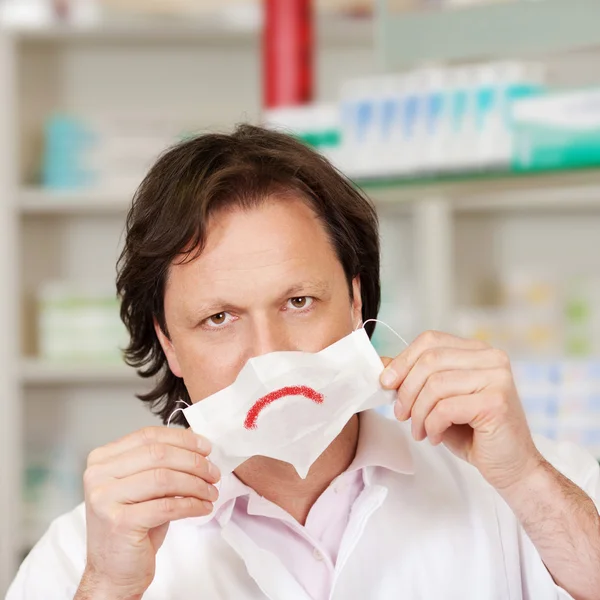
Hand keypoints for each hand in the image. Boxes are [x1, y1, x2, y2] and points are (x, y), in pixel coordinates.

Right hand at [77, 427, 219, 599]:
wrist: (113, 572)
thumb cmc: (132, 525)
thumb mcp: (145, 485)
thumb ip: (162, 461)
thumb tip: (195, 440)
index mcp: (102, 459)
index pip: (148, 436)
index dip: (182, 439)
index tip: (206, 447)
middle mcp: (97, 475)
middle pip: (158, 454)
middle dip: (194, 462)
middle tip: (213, 472)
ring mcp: (105, 499)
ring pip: (164, 478)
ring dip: (196, 484)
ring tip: (211, 492)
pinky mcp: (119, 523)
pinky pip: (167, 506)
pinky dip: (192, 504)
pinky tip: (203, 507)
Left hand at [380, 331, 543, 491]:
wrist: (511, 467)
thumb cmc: (473, 433)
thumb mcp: (438, 400)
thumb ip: (414, 379)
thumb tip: (381, 363)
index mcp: (477, 351)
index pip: (431, 340)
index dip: (403, 360)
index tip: (386, 383)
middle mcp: (491, 358)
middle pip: (430, 360)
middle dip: (407, 390)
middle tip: (401, 415)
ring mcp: (497, 378)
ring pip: (435, 385)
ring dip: (418, 413)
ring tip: (419, 431)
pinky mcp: (496, 402)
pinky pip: (445, 408)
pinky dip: (432, 425)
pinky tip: (435, 437)